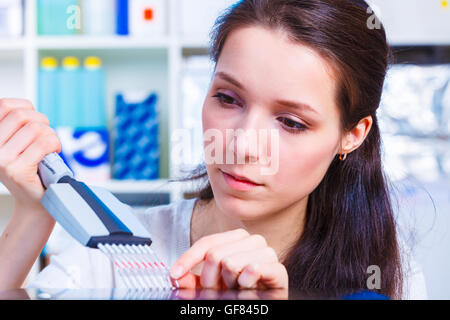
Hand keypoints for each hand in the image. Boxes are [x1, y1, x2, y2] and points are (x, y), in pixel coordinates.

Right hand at [0, 98, 60, 209]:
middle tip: (47, 135)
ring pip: (35, 128)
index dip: (26, 107)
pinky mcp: (17, 170)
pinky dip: (55, 144)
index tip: (34, 120)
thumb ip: (15, 126)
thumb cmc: (28, 170)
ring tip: (50, 146)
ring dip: (51, 135)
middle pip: (22, 115)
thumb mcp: (14, 144)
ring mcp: (1, 160)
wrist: (32, 201)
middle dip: (42, 121)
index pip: (4, 105)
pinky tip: (53, 152)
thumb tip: (27, 108)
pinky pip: (44, 143)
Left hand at [170, 228, 288, 290]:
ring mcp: (268, 253)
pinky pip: (254, 269)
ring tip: (237, 288)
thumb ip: (191, 280)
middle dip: (211, 278)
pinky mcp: (279, 271)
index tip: (175, 273)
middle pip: (216, 254)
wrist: (261, 305)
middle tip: (221, 288)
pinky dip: (246, 282)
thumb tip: (175, 276)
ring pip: (231, 262)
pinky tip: (249, 286)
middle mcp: (253, 241)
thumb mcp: (209, 286)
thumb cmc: (237, 293)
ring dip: (229, 283)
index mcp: (236, 238)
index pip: (207, 243)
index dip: (188, 258)